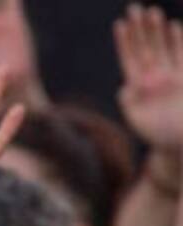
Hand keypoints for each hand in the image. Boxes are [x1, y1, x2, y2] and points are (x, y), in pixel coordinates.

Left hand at [115, 4, 182, 149]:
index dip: (124, 42)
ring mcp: (170, 75)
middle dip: (139, 29)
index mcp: (138, 87)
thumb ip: (129, 104)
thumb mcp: (138, 121)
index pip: (129, 59)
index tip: (119, 24)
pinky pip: (182, 54)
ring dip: (157, 30)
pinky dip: (178, 41)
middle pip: (145, 47)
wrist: (178, 142)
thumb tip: (124, 89)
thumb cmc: (157, 134)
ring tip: (152, 11)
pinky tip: (174, 26)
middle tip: (134, 7)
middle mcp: (153, 77)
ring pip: (163, 47)